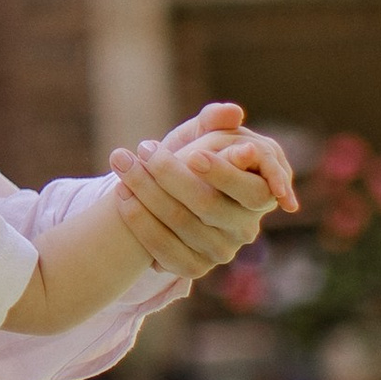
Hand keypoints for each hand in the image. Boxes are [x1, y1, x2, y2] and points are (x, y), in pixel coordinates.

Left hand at [109, 103, 297, 281]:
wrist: (168, 196)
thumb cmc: (194, 158)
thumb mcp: (204, 136)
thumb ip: (215, 122)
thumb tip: (231, 112)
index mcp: (258, 195)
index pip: (249, 189)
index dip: (222, 173)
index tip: (192, 154)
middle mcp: (245, 229)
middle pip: (208, 204)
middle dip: (170, 174)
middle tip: (142, 147)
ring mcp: (220, 252)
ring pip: (181, 224)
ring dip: (146, 191)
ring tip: (122, 162)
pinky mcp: (194, 267)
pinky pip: (164, 249)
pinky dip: (139, 221)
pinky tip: (121, 196)